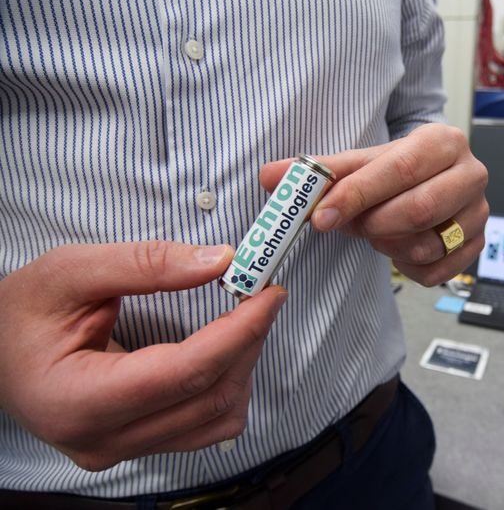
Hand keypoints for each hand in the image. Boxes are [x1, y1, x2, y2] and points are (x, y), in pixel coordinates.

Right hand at [0, 241, 287, 470]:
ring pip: (215, 420)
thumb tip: (218, 261)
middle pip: (207, 398)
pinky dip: (226, 388)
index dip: (237, 333)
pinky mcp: (134, 446)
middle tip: (263, 297)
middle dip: (248, 343)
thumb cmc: (18, 313)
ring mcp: (118, 451)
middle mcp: (100, 440)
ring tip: (244, 322)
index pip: (182, 373)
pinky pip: (203, 428)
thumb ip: (144, 264)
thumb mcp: (69, 272)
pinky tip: (223, 353)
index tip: (269, 296)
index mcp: (75, 400)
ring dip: (243, 368)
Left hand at [260, 124, 488, 285]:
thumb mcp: (359, 164)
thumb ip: (317, 171)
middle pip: (418, 210)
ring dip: (388, 245)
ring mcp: (479, 213)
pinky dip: (406, 266)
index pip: (398, 169)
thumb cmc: (394, 171)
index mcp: (443, 141)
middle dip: (373, 224)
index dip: (355, 195)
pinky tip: (398, 247)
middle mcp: (472, 174)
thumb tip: (270, 176)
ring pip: (427, 245)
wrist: (432, 180)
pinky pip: (435, 271)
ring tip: (378, 230)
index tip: (320, 216)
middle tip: (352, 225)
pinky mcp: (478, 246)